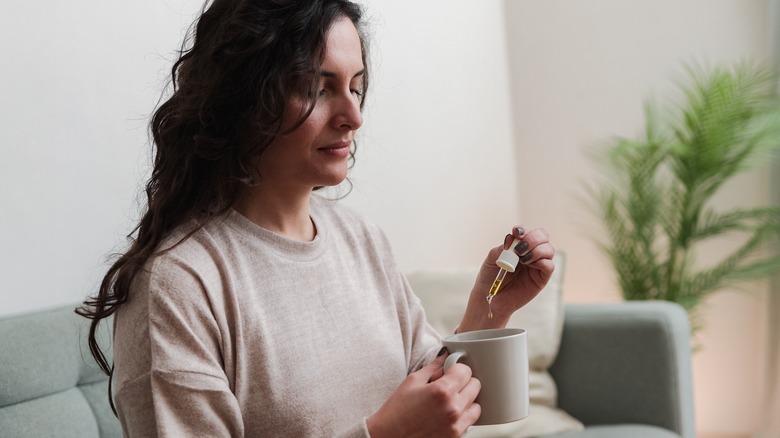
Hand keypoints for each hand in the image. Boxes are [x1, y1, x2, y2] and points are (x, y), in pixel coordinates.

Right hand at [366, 354, 480, 437]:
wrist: (389, 436)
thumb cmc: (396, 412)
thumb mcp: (412, 382)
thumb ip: (432, 367)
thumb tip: (444, 357)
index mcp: (442, 391)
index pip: (465, 371)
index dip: (456, 368)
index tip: (450, 371)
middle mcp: (453, 408)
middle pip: (475, 386)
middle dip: (463, 382)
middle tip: (449, 384)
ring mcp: (456, 425)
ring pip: (476, 405)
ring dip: (466, 400)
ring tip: (449, 401)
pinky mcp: (455, 437)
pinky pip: (470, 422)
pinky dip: (463, 416)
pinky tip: (448, 414)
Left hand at [459, 226, 554, 330]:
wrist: (489, 298)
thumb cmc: (489, 277)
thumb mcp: (491, 259)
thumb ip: (502, 248)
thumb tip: (513, 239)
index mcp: (519, 246)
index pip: (528, 231)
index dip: (523, 230)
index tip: (516, 233)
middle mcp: (530, 253)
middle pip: (543, 236)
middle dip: (533, 238)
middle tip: (519, 249)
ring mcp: (537, 265)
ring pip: (549, 249)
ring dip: (537, 250)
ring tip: (522, 259)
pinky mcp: (541, 278)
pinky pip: (550, 266)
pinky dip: (542, 262)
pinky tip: (529, 265)